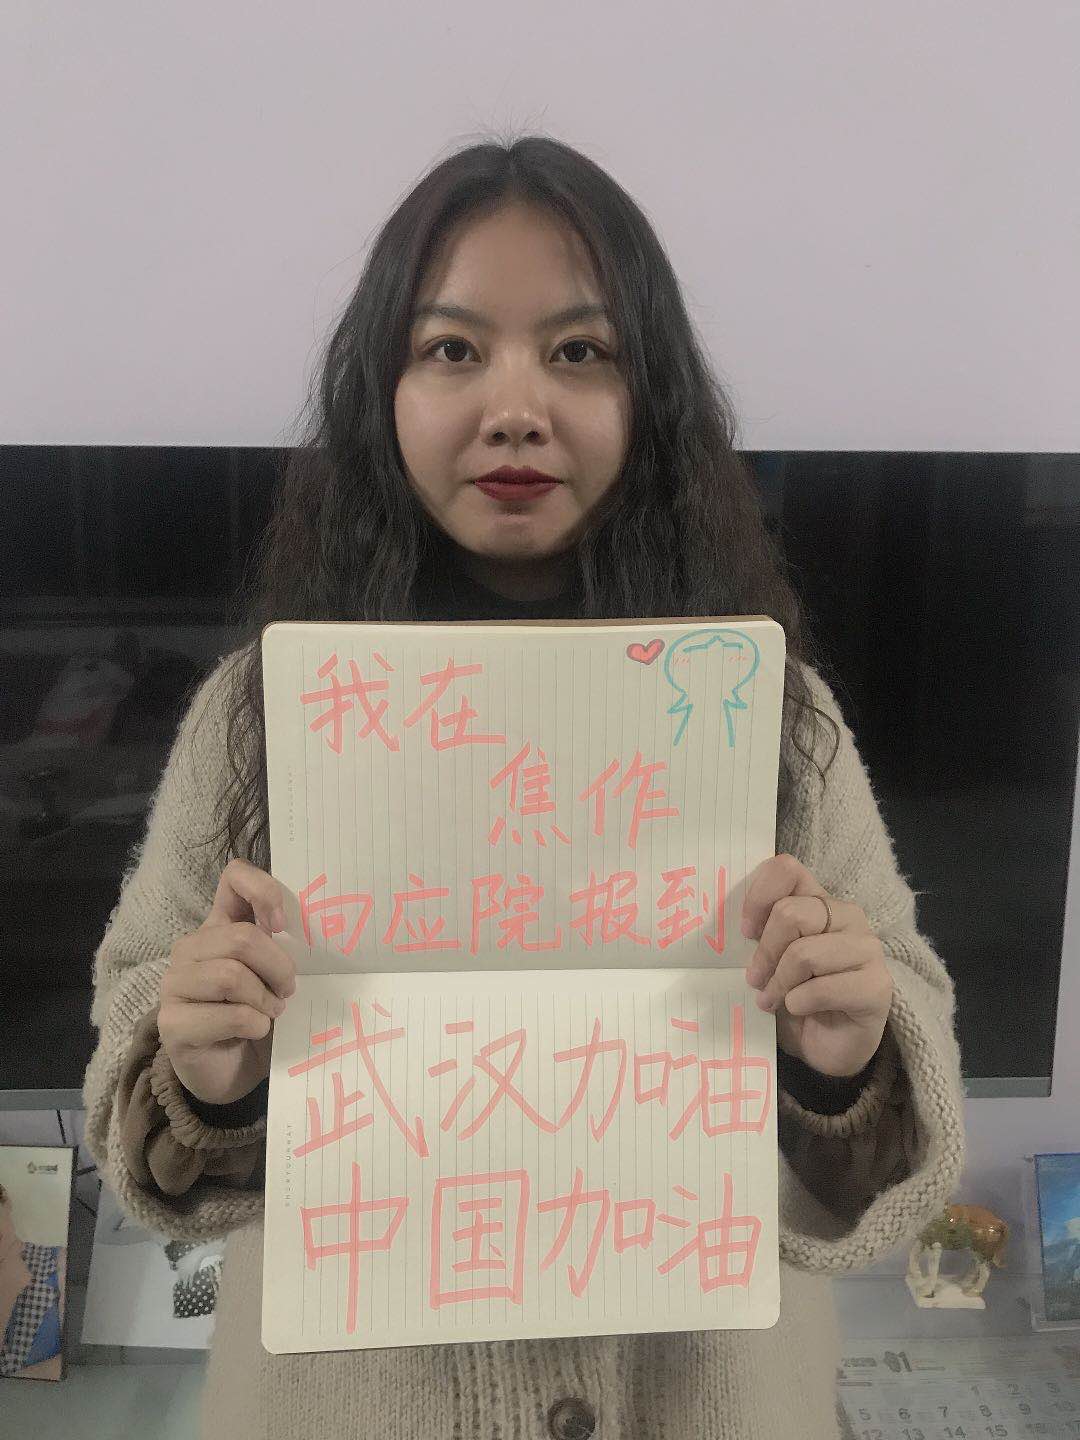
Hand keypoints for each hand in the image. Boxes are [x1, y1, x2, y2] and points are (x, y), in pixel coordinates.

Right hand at [159, 858, 295, 1104]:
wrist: (230, 1071)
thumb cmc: (256, 1016)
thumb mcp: (272, 975)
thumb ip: (280, 947)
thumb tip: (308, 931)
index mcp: (219, 926)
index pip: (234, 877)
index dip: (263, 890)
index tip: (282, 924)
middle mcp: (191, 948)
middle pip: (241, 938)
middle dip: (277, 967)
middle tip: (287, 992)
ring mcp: (175, 984)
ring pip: (231, 976)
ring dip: (264, 1000)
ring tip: (270, 1013)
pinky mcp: (171, 1023)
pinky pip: (228, 1015)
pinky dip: (254, 1025)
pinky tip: (254, 1031)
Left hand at [741, 853, 892, 1077]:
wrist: (828, 1046)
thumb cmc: (796, 996)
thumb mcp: (770, 960)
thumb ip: (759, 935)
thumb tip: (728, 927)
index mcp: (819, 901)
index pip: (787, 869)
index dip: (758, 895)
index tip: (745, 930)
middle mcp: (847, 917)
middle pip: (791, 913)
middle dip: (764, 952)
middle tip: (755, 979)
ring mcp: (867, 950)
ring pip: (805, 953)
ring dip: (779, 983)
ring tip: (772, 1000)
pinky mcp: (877, 987)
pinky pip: (823, 988)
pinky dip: (799, 1002)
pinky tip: (798, 1009)